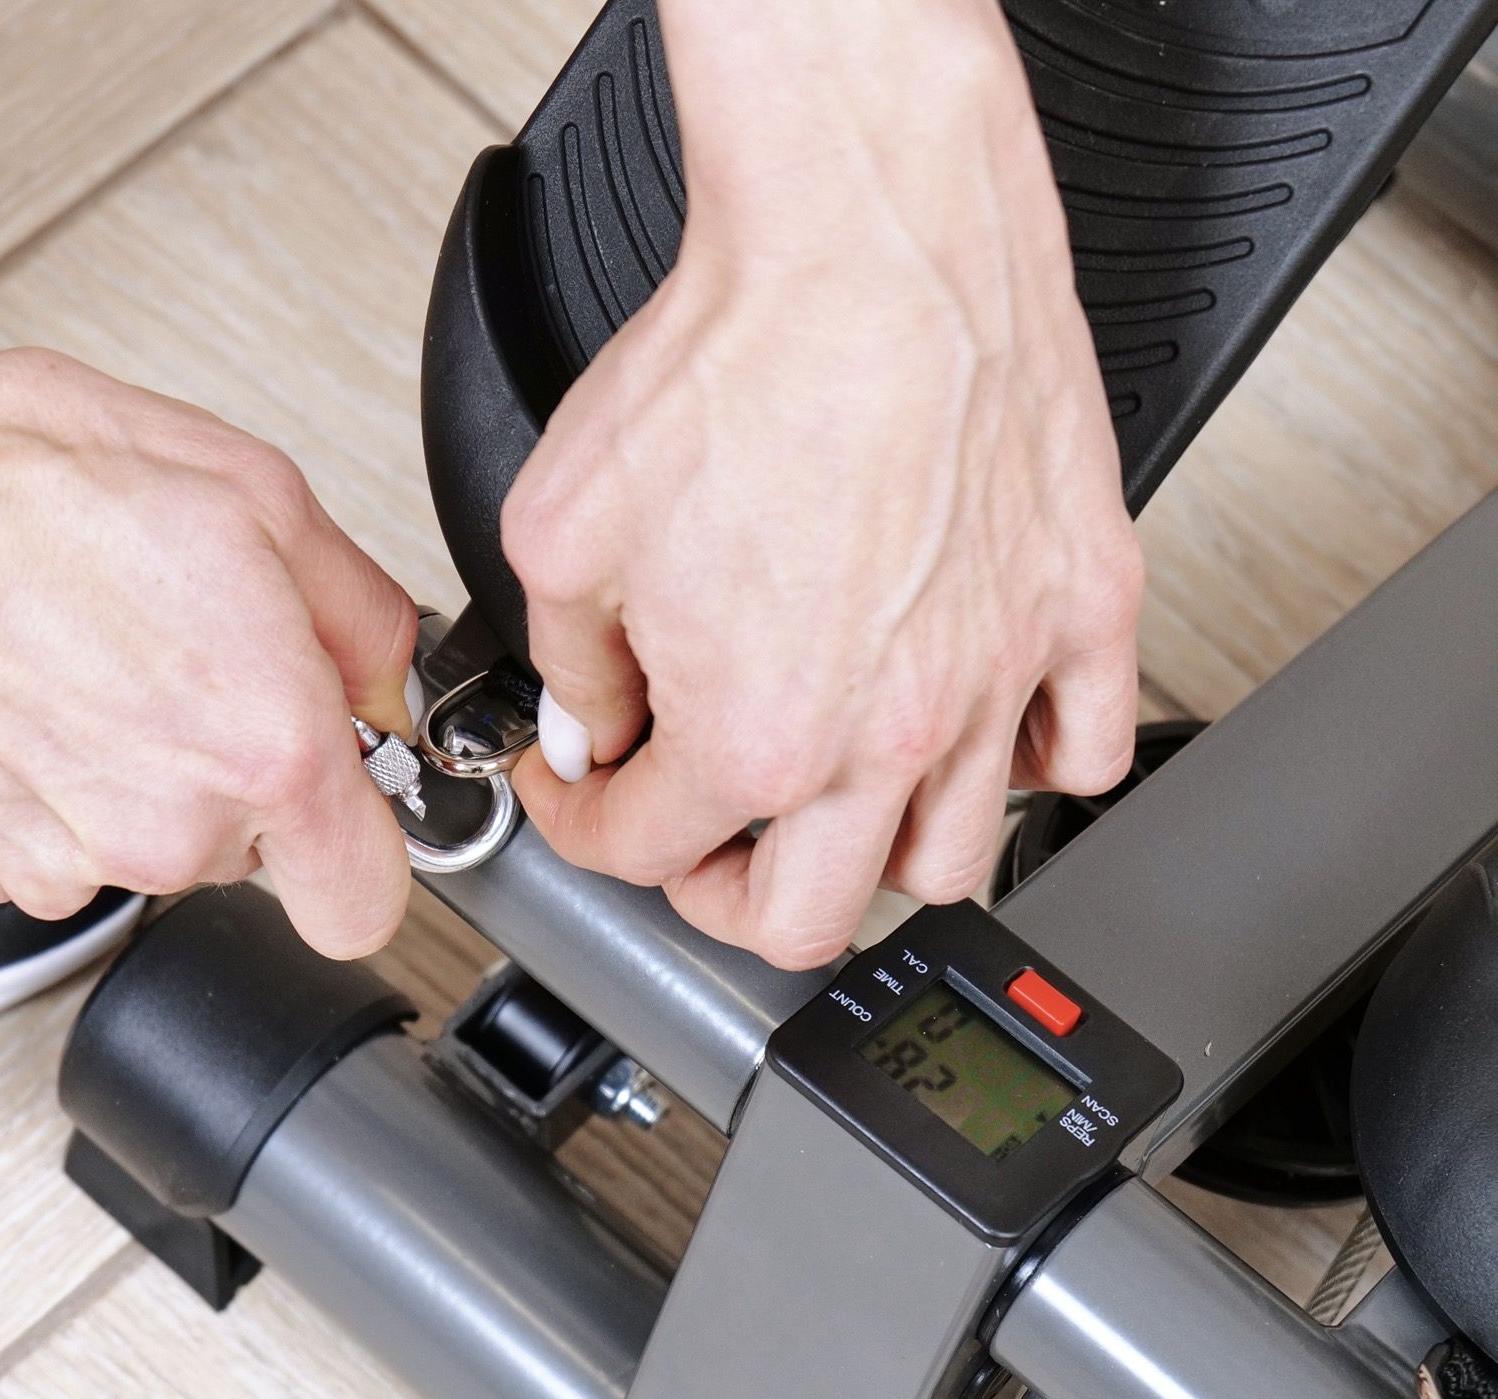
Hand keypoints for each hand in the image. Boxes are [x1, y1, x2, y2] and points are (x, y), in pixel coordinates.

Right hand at [0, 286, 416, 956]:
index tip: (345, 798)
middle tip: (186, 662)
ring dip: (144, 774)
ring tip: (89, 659)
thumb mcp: (249, 492)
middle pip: (255, 855)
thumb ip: (359, 611)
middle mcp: (171, 830)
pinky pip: (61, 844)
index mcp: (264, 749)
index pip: (368, 904)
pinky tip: (25, 696)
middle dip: (242, 773)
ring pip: (154, 848)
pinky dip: (55, 787)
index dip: (364, 847)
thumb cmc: (12, 483)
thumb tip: (386, 675)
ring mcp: (69, 861)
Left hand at [504, 0, 1141, 970]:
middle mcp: (887, 736)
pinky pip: (1079, 758)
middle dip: (721, 894)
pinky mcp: (1081, 613)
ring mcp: (998, 683)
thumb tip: (587, 725)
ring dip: (868, 853)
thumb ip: (566, 668)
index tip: (581, 792)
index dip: (585, 825)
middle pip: (803, 921)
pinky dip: (1023, 772)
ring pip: (944, 864)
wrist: (864, 231)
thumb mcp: (563, 530)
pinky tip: (971, 736)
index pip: (643, 850)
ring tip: (826, 797)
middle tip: (694, 838)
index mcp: (756, 735)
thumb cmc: (737, 357)